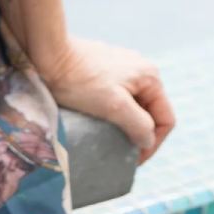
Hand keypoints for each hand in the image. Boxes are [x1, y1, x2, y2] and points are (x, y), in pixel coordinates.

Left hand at [39, 37, 176, 163]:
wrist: (47, 53)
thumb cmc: (79, 80)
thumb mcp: (115, 107)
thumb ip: (139, 125)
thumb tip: (148, 140)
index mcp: (150, 77)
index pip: (166, 119)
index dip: (153, 144)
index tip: (133, 160)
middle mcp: (141, 69)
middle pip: (151, 112)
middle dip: (139, 134)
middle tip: (121, 151)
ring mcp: (122, 67)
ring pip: (134, 105)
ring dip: (125, 123)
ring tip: (108, 137)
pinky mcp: (104, 68)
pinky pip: (117, 96)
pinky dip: (113, 111)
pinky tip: (98, 119)